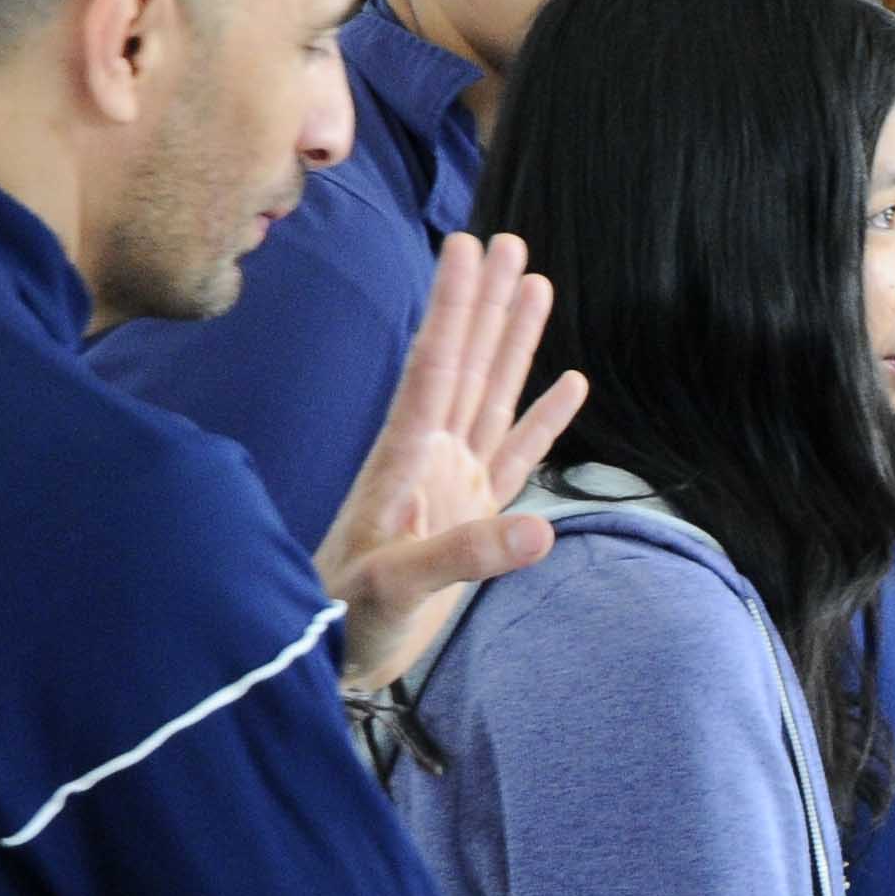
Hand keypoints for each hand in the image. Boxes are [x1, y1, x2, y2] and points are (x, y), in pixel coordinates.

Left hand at [315, 232, 587, 693]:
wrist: (326, 653)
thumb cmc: (346, 617)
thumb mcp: (399, 586)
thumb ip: (465, 554)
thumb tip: (542, 532)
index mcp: (407, 459)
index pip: (434, 367)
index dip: (453, 308)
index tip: (466, 248)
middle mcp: (431, 458)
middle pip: (465, 365)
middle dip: (485, 304)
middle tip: (506, 242)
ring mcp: (453, 482)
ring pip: (490, 396)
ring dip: (513, 343)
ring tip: (536, 284)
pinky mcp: (473, 513)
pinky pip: (515, 454)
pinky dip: (542, 419)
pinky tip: (568, 383)